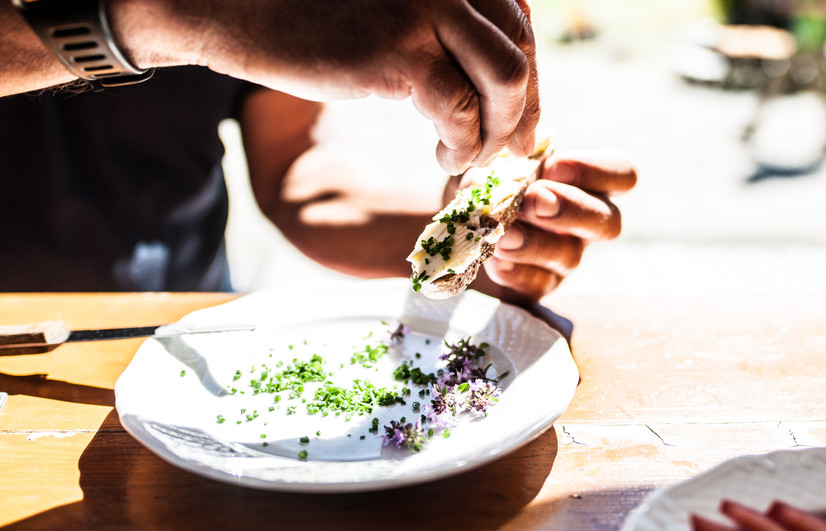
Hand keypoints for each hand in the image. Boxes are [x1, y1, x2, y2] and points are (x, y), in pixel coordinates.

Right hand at [131, 0, 539, 174]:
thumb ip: (443, 24)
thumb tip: (500, 76)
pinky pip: (462, 113)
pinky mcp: (401, 52)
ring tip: (472, 156)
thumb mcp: (393, 7)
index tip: (516, 117)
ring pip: (506, 82)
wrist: (235, 7)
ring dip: (499, 132)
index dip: (527, 78)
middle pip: (520, 52)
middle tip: (509, 149)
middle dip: (523, 110)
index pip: (517, 24)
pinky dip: (464, 145)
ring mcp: (429, 9)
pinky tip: (444, 157)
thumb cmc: (312, 11)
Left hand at [474, 149, 636, 302]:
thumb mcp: (497, 165)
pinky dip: (514, 271)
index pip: (623, 175)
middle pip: (608, 222)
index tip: (554, 166)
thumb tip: (495, 177)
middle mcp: (586, 221)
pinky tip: (493, 260)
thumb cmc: (491, 183)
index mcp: (587, 182)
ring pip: (571, 256)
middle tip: (533, 200)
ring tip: (503, 235)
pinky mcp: (539, 285)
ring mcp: (565, 256)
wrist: (461, 227)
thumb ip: (504, 164)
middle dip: (571, 210)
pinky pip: (538, 283)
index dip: (596, 170)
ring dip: (536, 244)